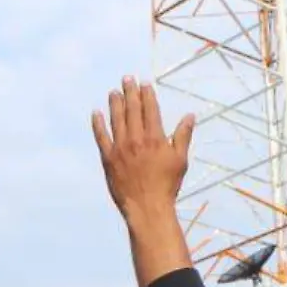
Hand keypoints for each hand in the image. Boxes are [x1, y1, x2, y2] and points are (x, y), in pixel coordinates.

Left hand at [91, 77, 194, 224]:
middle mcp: (137, 139)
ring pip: (116, 120)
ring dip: (115, 104)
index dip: (147, 94)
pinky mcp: (108, 159)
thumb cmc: (166, 185)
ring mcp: (121, 148)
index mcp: (155, 138)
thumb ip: (183, 136)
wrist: (147, 207)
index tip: (144, 84)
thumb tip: (190, 116)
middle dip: (130, 92)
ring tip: (113, 92)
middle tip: (127, 79)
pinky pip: (101, 137)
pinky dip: (98, 124)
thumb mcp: (180, 160)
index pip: (150, 109)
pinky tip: (96, 113)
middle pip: (132, 110)